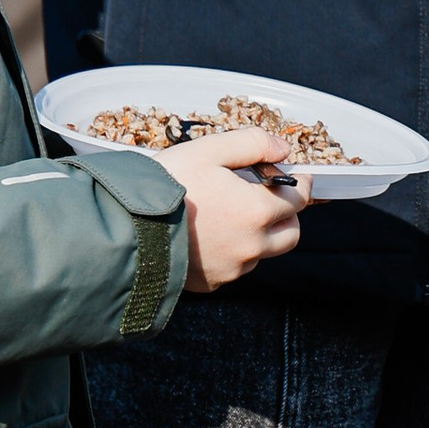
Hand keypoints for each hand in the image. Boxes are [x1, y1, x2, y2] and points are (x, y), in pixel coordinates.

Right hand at [170, 126, 309, 290]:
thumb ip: (251, 144)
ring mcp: (233, 268)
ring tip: (233, 216)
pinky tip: (211, 236)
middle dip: (287, 215)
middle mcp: (252, 245)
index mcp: (257, 210)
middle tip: (271, 199)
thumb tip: (281, 149)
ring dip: (260, 236)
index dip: (301, 185)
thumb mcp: (208, 151)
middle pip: (291, 234)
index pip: (299, 199)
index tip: (297, 178)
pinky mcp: (214, 283)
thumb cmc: (165, 187)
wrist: (127, 229)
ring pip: (264, 253)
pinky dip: (233, 252)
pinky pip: (236, 268)